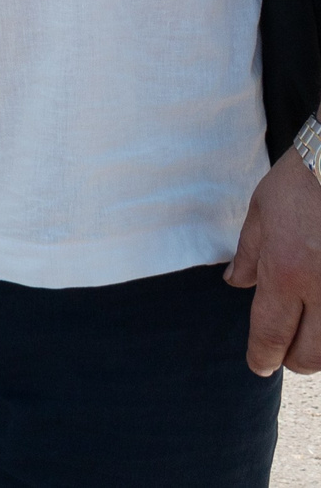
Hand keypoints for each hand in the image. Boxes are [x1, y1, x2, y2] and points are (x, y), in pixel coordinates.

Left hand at [228, 148, 320, 373]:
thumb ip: (249, 254)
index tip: (259, 366)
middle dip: (294, 360)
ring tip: (308, 338)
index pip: (271, 333)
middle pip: (311, 355)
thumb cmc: (303, 181)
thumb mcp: (262, 211)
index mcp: (286, 272)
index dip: (263, 356)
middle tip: (285, 353)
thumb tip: (235, 284)